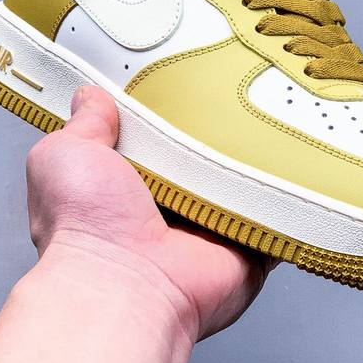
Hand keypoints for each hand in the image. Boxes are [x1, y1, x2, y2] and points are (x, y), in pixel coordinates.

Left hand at [26, 86, 273, 340]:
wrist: (124, 282)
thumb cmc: (85, 225)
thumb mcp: (66, 155)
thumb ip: (84, 125)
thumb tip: (89, 97)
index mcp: (128, 190)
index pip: (155, 144)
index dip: (167, 116)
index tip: (184, 80)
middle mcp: (171, 213)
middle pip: (205, 161)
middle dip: (218, 133)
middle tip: (235, 92)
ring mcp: (212, 231)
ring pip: (244, 184)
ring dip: (255, 160)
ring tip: (271, 114)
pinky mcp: (248, 247)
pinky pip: (277, 216)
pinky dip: (286, 197)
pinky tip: (296, 162)